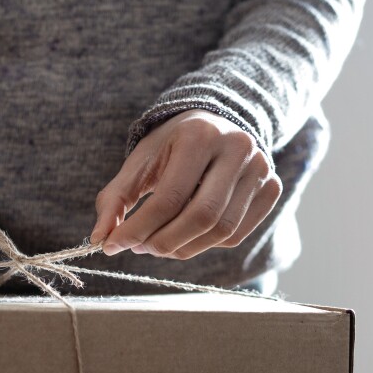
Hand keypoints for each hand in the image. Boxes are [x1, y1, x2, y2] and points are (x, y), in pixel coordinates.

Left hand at [91, 110, 280, 259]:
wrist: (216, 123)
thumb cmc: (172, 145)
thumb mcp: (140, 162)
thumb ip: (115, 198)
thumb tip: (100, 240)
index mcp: (199, 135)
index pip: (169, 197)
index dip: (139, 229)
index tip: (115, 245)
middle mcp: (237, 148)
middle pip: (201, 217)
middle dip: (163, 242)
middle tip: (139, 248)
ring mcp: (260, 169)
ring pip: (222, 231)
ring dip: (184, 248)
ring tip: (159, 245)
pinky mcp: (271, 188)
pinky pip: (236, 234)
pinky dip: (206, 244)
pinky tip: (186, 237)